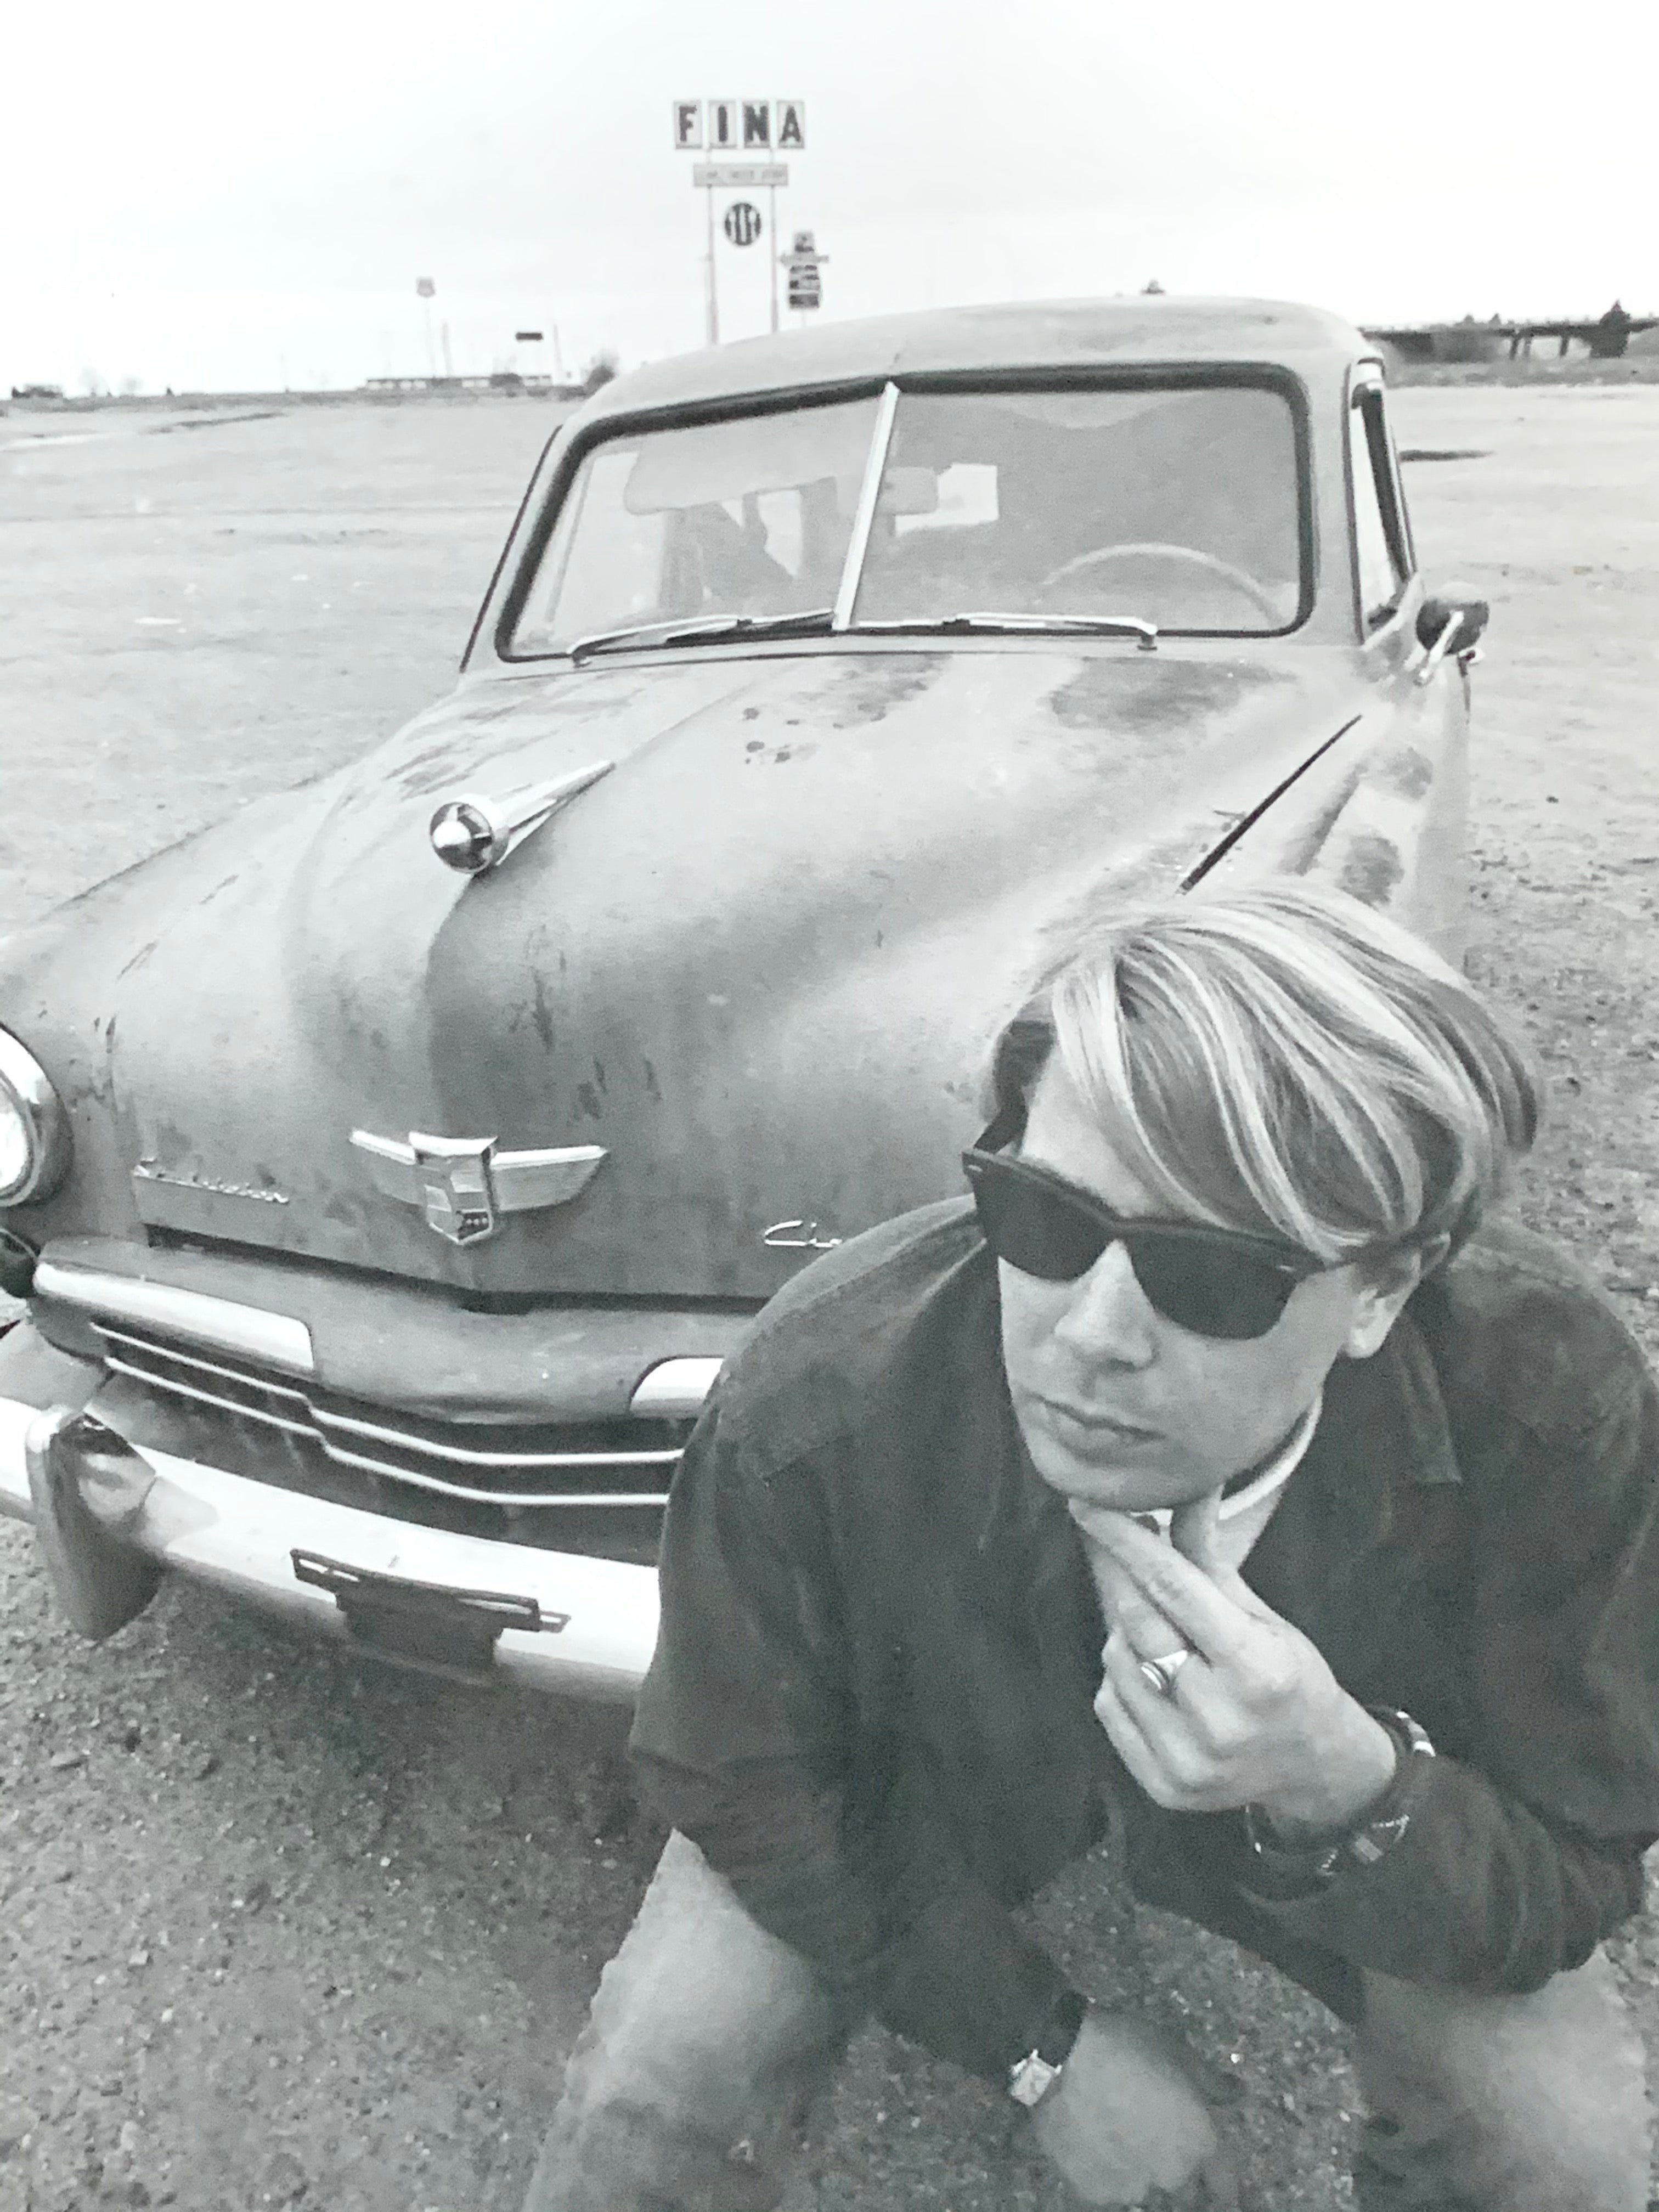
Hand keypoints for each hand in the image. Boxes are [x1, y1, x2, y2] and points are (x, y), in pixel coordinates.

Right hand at [1027, 2009, 1237, 2207]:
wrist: (1063, 2056)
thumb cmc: (1129, 2046)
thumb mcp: (1178, 2053)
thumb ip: (1212, 2083)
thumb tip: (1237, 2093)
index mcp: (1201, 2143)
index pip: (1225, 2187)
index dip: (1221, 2187)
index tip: (1214, 2185)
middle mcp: (1173, 2176)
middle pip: (1184, 2188)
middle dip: (1174, 2168)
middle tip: (1151, 2134)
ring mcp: (1132, 2188)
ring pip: (1143, 2187)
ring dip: (1138, 2169)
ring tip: (1114, 2131)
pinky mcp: (1093, 2191)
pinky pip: (1107, 2186)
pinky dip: (1103, 2169)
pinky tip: (1089, 2137)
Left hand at [1072, 1493, 1396, 1835]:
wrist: (1313, 1768)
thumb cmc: (1290, 1678)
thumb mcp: (1264, 1617)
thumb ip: (1210, 1561)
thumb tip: (1182, 1492)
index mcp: (1258, 1671)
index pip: (1175, 1589)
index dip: (1127, 1541)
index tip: (1088, 1505)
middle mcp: (1220, 1722)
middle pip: (1139, 1624)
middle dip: (1116, 1572)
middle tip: (1104, 1537)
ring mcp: (1187, 1761)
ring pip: (1118, 1661)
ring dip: (1126, 1631)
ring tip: (1162, 1629)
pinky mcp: (1162, 1786)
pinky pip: (1110, 1705)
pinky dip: (1123, 1677)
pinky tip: (1155, 1674)